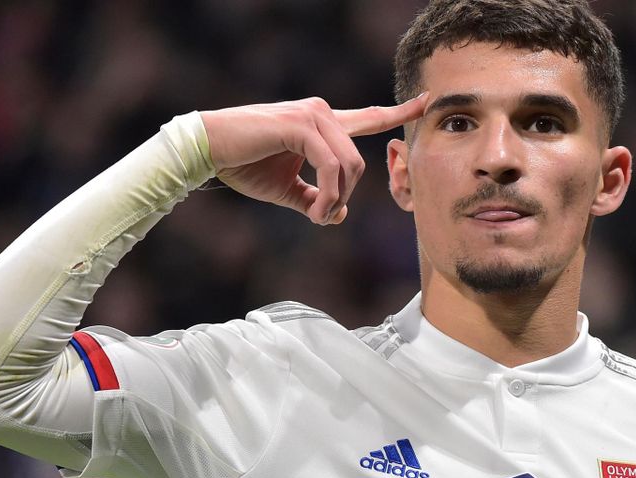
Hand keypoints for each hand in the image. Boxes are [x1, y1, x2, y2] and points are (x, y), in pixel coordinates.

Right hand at [200, 94, 426, 224]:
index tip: (427, 103)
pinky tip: (313, 209)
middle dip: (345, 197)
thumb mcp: (287, 189)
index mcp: (323, 124)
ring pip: (349, 166)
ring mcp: (313, 116)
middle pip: (360, 163)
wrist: (208, 150)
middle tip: (321, 217)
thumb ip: (316, 198)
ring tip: (314, 215)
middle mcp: (322, 113)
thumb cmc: (243, 164)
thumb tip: (340, 214)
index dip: (399, 113)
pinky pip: (331, 166)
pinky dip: (327, 193)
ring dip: (335, 199)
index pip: (370, 117)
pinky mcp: (301, 125)